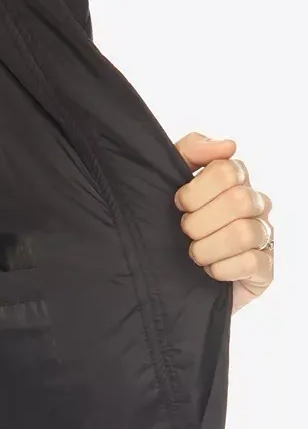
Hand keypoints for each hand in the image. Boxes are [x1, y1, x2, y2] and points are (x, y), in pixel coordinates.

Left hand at [173, 133, 273, 312]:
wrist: (164, 282)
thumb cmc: (168, 230)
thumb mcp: (166, 184)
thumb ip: (189, 152)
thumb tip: (227, 145)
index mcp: (234, 183)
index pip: (227, 169)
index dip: (196, 191)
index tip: (179, 205)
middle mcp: (254, 206)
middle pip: (239, 200)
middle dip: (200, 222)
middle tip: (185, 233)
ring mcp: (262, 238)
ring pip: (243, 233)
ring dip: (208, 248)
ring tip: (195, 255)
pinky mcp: (264, 270)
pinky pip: (251, 263)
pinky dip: (221, 269)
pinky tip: (209, 272)